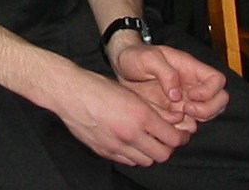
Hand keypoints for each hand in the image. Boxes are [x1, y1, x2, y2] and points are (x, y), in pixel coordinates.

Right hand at [50, 67, 193, 166]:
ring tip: (146, 139)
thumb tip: (176, 120)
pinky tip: (129, 142)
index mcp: (140, 115)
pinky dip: (133, 155)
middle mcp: (130, 134)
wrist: (68, 93)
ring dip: (150, 152)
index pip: (173, 139)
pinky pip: (128, 161)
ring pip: (146, 161)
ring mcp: (116, 146)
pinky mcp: (104, 152)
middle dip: (167, 147)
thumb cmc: (98, 87)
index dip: (180, 137)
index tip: (179, 133)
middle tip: (165, 137)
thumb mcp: (131, 92)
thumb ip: (155, 109)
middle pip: (162, 154)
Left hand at [112, 43, 228, 129]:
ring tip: (175, 115)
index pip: (217, 80)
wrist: (121, 68)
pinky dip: (180, 127)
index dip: (210, 91)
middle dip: (208, 109)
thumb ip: (165, 73)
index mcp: (190, 68)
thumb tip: (178, 95)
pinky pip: (186, 124)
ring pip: (206, 115)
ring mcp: (185, 100)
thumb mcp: (148, 58)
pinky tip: (166, 120)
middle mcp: (192, 85)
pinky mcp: (174, 112)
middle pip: (219, 101)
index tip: (191, 95)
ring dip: (194, 120)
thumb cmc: (136, 57)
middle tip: (187, 109)